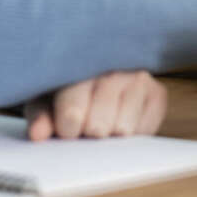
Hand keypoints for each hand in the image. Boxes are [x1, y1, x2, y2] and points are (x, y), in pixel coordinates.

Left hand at [24, 71, 167, 140]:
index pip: (73, 113)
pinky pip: (144, 130)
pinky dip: (131, 133)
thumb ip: (40, 114)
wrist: (101, 66)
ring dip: (110, 133)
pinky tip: (121, 119)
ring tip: (103, 120)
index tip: (66, 129)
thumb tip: (39, 134)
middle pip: (98, 126)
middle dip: (88, 133)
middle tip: (85, 125)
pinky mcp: (158, 93)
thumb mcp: (45, 94)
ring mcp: (139, 78)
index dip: (67, 129)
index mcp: (80, 61)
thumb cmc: (67, 84)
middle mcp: (114, 67)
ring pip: (122, 130)